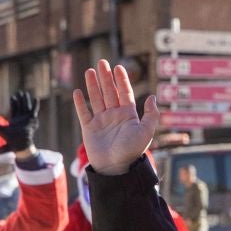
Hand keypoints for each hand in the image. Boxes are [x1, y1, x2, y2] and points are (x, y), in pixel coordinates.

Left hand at [0, 89, 40, 152]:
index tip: (13, 97)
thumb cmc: (10, 140)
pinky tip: (36, 99)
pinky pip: (35, 111)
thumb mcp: (0, 129)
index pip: (15, 109)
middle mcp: (22, 119)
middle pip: (21, 107)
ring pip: (27, 107)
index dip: (14, 103)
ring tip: (25, 93)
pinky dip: (35, 105)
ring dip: (26, 101)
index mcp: (15, 121)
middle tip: (19, 93)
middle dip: (20, 100)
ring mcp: (27, 119)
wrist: (20, 145)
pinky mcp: (32, 120)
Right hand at [73, 59, 159, 175]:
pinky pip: (84, 113)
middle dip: (106, 77)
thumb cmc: (131, 151)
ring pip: (96, 99)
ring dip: (93, 85)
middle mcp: (114, 116)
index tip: (119, 67)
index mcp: (128, 116)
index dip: (122, 80)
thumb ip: (151, 115)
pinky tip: (77, 92)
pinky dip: (80, 103)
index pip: (125, 93)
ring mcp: (101, 121)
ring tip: (90, 71)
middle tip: (102, 62)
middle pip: (109, 92)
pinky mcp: (89, 129)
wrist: (115, 167)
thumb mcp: (146, 132)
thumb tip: (152, 97)